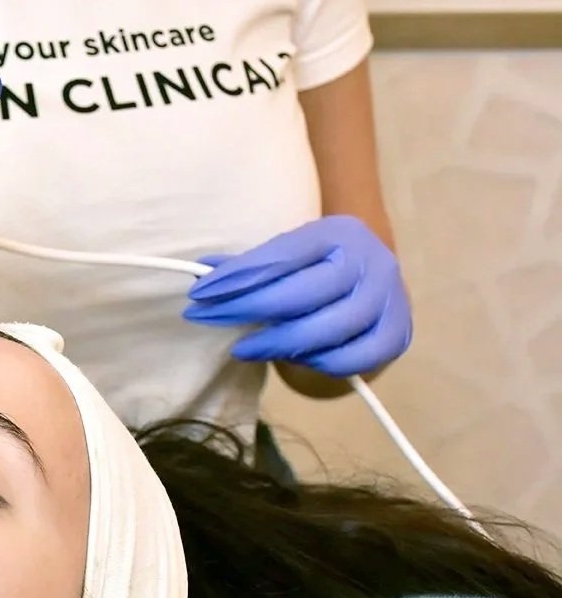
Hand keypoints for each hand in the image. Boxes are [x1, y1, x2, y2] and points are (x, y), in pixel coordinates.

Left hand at [183, 215, 411, 376]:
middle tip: (208, 320)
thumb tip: (201, 274)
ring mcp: (390, 299)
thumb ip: (249, 266)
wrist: (374, 272)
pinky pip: (354, 359)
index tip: (199, 295)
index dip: (238, 277)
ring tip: (244, 347)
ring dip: (278, 344)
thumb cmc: (318, 265)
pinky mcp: (398, 335)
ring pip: (329, 330)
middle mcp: (371, 262)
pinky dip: (318, 364)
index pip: (281, 257)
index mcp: (338, 233)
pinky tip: (292, 358)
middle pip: (303, 294)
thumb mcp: (288, 254)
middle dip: (248, 310)